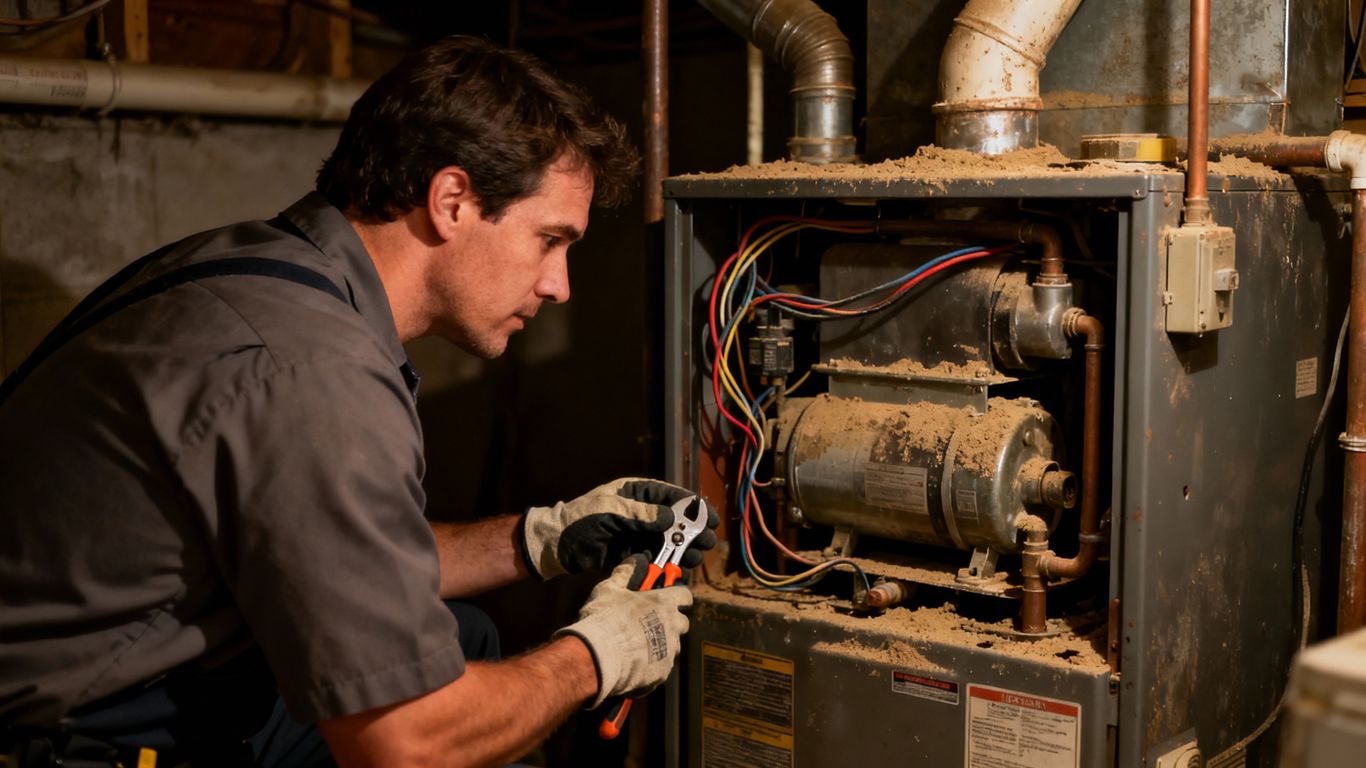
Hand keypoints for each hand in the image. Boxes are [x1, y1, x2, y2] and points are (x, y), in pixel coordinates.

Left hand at [520, 477, 718, 579]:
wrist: (554, 545)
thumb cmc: (578, 521)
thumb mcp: (608, 512)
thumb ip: (639, 514)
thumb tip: (670, 518)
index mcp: (634, 492)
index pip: (669, 495)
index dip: (692, 506)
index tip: (709, 517)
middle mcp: (638, 511)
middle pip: (673, 519)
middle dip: (691, 530)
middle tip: (708, 541)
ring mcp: (635, 532)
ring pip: (666, 539)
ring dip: (682, 548)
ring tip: (697, 558)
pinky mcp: (630, 551)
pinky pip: (653, 555)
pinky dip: (666, 562)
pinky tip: (679, 569)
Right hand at [554, 555, 692, 707]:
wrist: (597, 656)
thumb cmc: (604, 618)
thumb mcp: (610, 588)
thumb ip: (626, 572)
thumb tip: (637, 558)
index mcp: (663, 603)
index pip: (685, 595)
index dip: (679, 596)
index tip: (672, 597)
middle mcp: (672, 626)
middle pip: (683, 623)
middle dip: (671, 622)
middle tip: (651, 623)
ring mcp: (669, 650)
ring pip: (674, 646)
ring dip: (663, 644)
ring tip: (640, 645)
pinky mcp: (662, 672)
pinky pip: (662, 667)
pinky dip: (652, 664)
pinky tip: (634, 662)